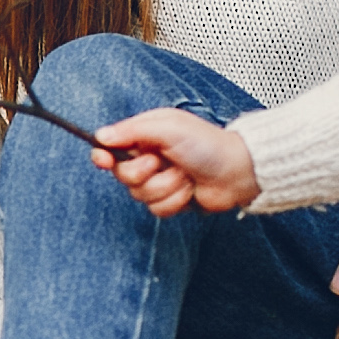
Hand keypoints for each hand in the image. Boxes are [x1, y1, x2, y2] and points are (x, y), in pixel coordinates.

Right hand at [92, 105, 259, 216]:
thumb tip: (101, 136)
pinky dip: (175, 200)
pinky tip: (189, 190)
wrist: (236, 171)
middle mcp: (149, 157)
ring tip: (185, 176)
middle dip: (142, 173)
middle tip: (160, 163)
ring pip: (140, 195)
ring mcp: (160, 180)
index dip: (103, 155)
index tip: (103, 159)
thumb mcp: (168, 128)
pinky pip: (156, 210)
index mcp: (146, 135)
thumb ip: (132, 131)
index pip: (112, 147)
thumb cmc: (206, 144)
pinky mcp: (170, 200)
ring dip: (166, 187)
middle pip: (122, 176)